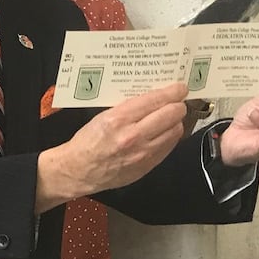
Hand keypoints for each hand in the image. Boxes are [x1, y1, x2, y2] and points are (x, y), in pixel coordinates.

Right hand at [54, 82, 189, 198]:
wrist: (79, 171)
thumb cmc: (88, 142)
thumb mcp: (103, 116)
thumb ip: (129, 107)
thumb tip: (153, 97)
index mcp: (118, 119)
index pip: (155, 100)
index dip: (173, 92)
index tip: (179, 88)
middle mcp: (132, 136)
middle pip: (171, 115)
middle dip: (178, 105)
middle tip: (178, 101)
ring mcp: (142, 154)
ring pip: (175, 131)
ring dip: (176, 121)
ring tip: (171, 117)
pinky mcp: (146, 166)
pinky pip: (169, 147)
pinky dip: (170, 136)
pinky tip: (164, 132)